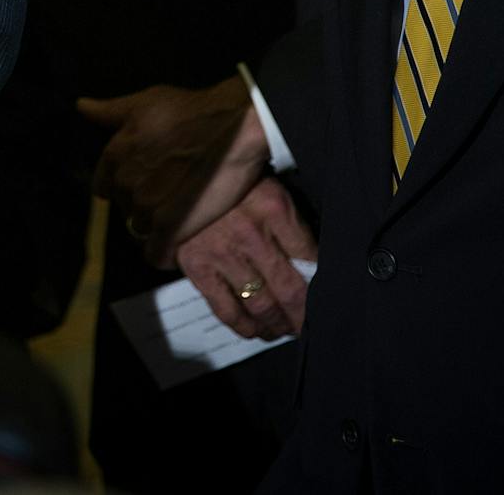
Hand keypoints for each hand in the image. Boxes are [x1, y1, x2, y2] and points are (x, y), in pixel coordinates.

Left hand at [79, 76, 269, 265]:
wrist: (234, 128)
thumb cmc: (190, 111)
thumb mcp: (144, 103)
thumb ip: (109, 111)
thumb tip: (81, 106)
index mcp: (114, 155)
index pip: (104, 187)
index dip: (124, 186)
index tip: (145, 182)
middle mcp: (125, 183)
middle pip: (124, 209)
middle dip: (141, 204)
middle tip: (169, 194)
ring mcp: (147, 207)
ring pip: (140, 231)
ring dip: (155, 227)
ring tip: (179, 214)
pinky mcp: (172, 227)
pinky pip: (156, 255)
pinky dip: (164, 253)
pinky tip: (176, 244)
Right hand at [173, 178, 314, 340]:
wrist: (175, 173)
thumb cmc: (227, 181)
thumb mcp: (267, 188)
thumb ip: (289, 222)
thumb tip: (310, 264)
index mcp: (274, 208)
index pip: (310, 259)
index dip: (323, 286)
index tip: (327, 299)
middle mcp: (250, 234)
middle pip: (290, 290)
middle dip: (304, 316)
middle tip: (310, 326)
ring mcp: (222, 254)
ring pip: (261, 305)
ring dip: (278, 325)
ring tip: (285, 330)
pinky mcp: (197, 267)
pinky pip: (226, 309)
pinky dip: (244, 327)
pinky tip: (256, 330)